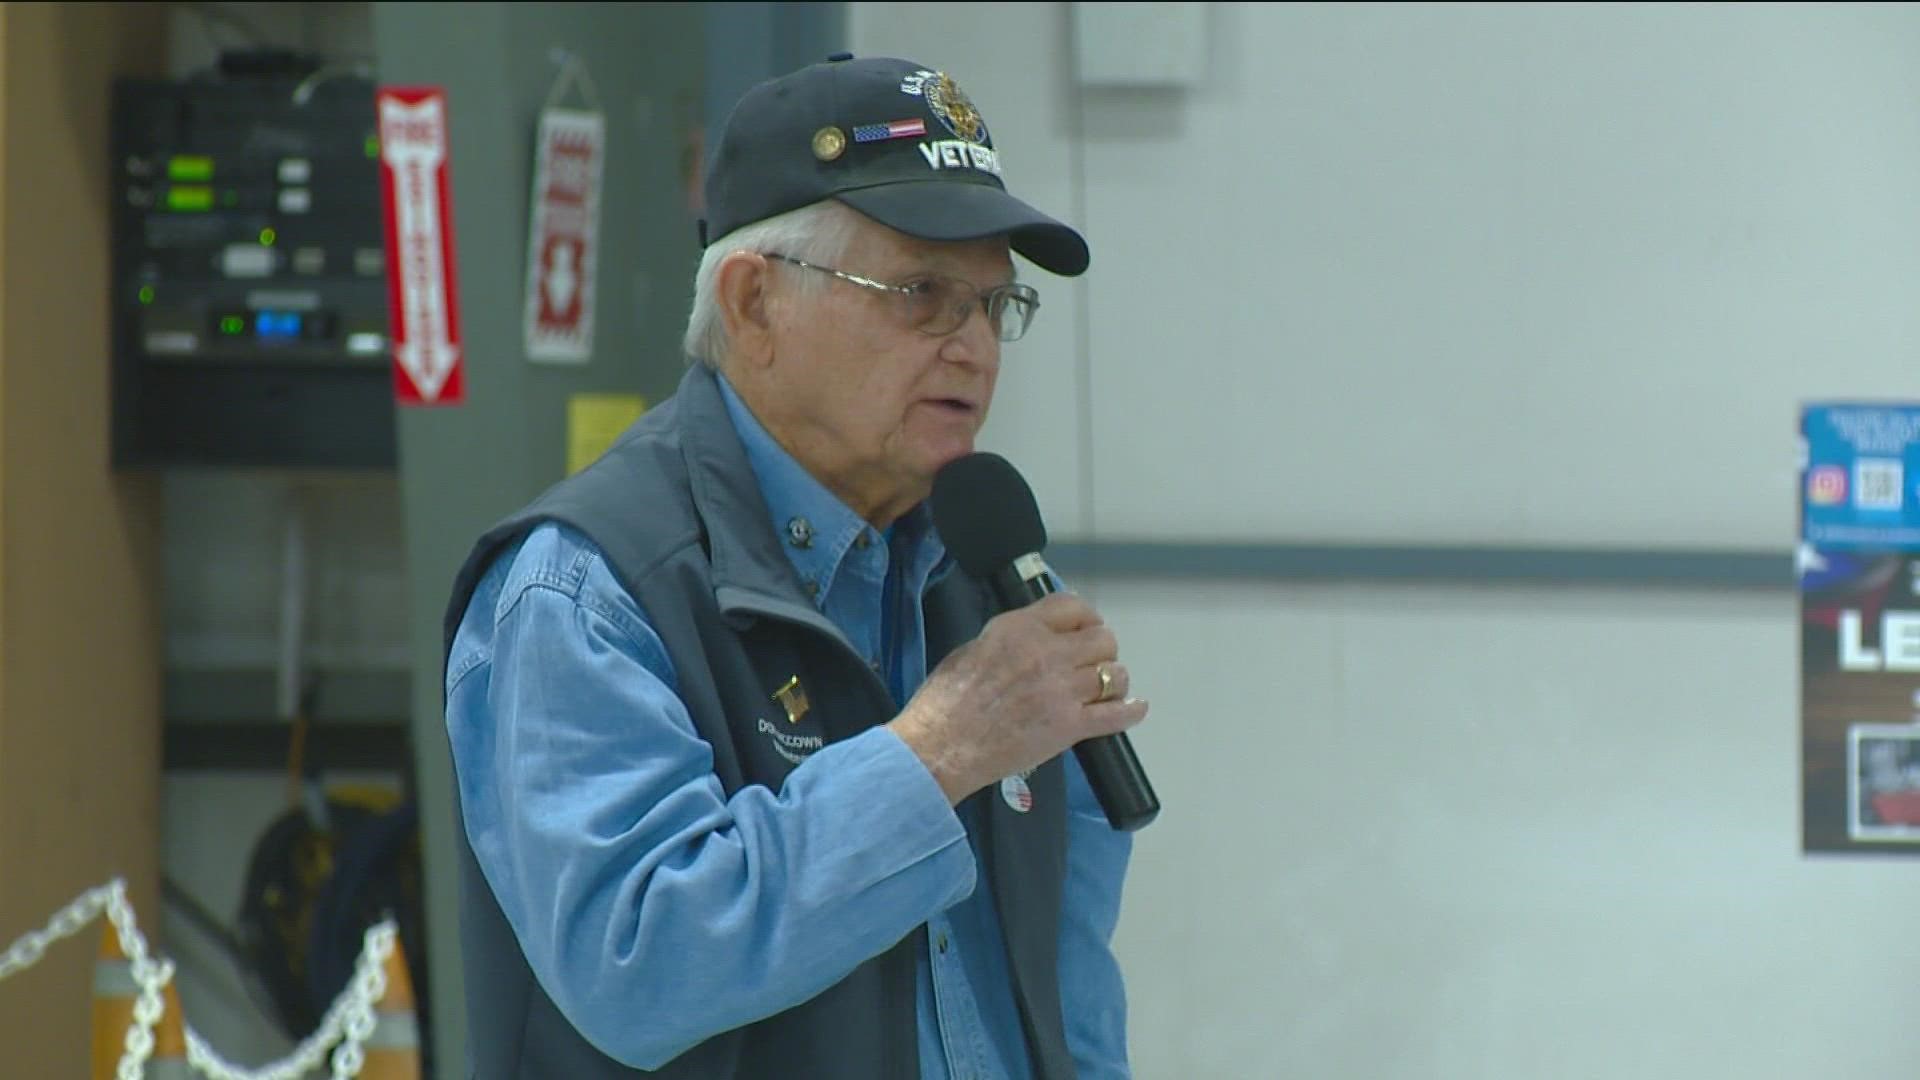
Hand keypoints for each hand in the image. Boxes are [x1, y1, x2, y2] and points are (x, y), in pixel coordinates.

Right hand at [889, 592, 1148, 803]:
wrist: (940, 747)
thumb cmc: (945, 702)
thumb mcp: (972, 650)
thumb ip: (1009, 640)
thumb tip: (1031, 642)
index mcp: (1019, 629)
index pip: (1072, 607)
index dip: (1085, 618)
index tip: (1085, 629)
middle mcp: (1047, 653)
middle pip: (1102, 639)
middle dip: (1101, 651)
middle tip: (1091, 665)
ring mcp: (1062, 690)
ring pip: (1114, 674)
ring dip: (1112, 680)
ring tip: (1104, 689)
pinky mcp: (1069, 726)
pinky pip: (1116, 715)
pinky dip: (1131, 710)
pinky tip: (1136, 707)